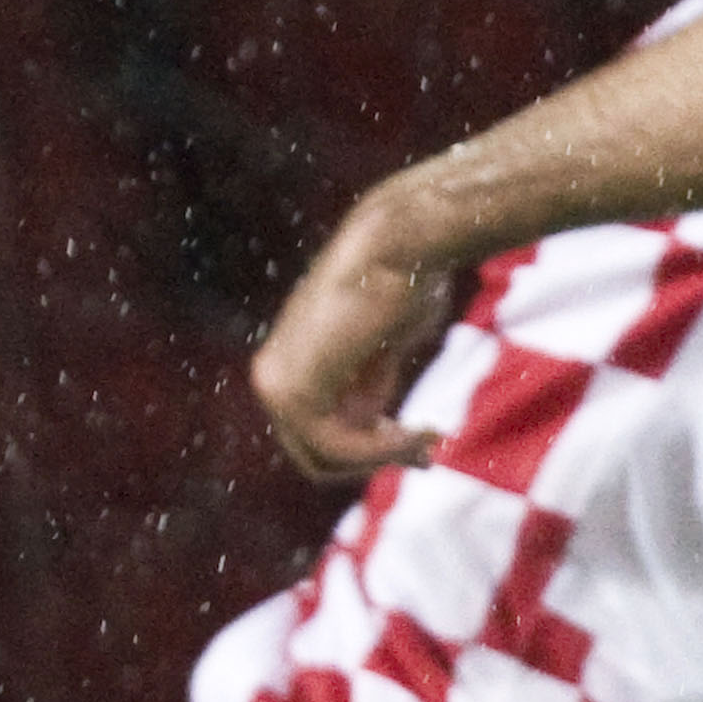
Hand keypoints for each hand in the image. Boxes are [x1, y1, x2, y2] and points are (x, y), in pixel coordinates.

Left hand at [248, 190, 461, 481]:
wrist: (401, 243)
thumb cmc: (403, 280)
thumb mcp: (383, 347)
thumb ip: (366, 386)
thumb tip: (368, 425)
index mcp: (289, 365)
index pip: (319, 434)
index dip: (370, 449)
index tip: (421, 443)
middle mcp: (271, 378)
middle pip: (318, 454)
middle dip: (375, 458)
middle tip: (427, 454)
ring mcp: (275, 388)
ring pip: (327, 458)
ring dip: (384, 455)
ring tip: (431, 436)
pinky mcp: (293, 394)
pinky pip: (336, 448)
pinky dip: (382, 449)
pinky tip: (421, 432)